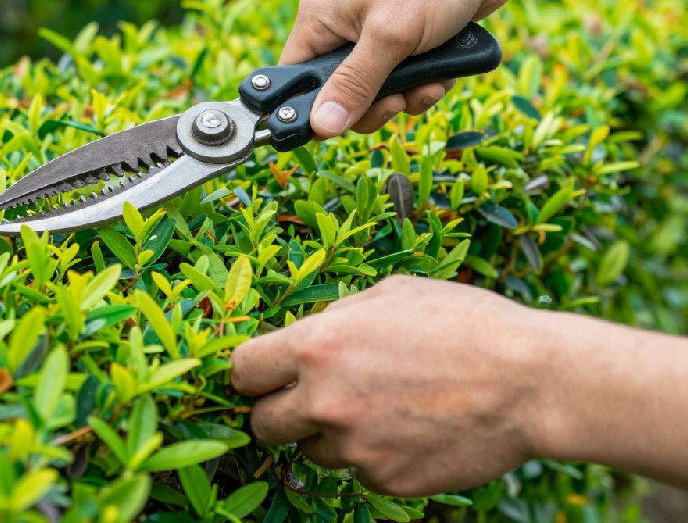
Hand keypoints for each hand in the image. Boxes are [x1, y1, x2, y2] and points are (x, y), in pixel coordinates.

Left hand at [229, 276, 548, 496]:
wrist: (533, 382)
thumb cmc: (466, 326)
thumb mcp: (390, 294)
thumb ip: (335, 317)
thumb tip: (307, 334)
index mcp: (316, 346)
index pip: (242, 371)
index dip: (251, 374)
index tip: (262, 376)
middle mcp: (325, 401)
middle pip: (262, 424)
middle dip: (280, 411)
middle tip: (311, 398)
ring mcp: (355, 448)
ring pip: (311, 451)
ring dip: (330, 434)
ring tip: (379, 406)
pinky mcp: (387, 480)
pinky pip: (358, 472)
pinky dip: (373, 456)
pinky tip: (410, 429)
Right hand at [283, 0, 515, 137]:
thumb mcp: (390, 38)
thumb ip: (355, 85)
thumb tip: (321, 126)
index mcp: (319, 18)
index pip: (293, 77)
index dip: (311, 107)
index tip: (341, 124)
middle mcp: (338, 27)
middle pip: (336, 94)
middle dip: (372, 105)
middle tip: (397, 101)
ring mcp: (370, 36)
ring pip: (372, 93)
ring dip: (404, 97)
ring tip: (430, 83)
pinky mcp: (400, 43)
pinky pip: (399, 82)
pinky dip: (421, 86)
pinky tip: (442, 75)